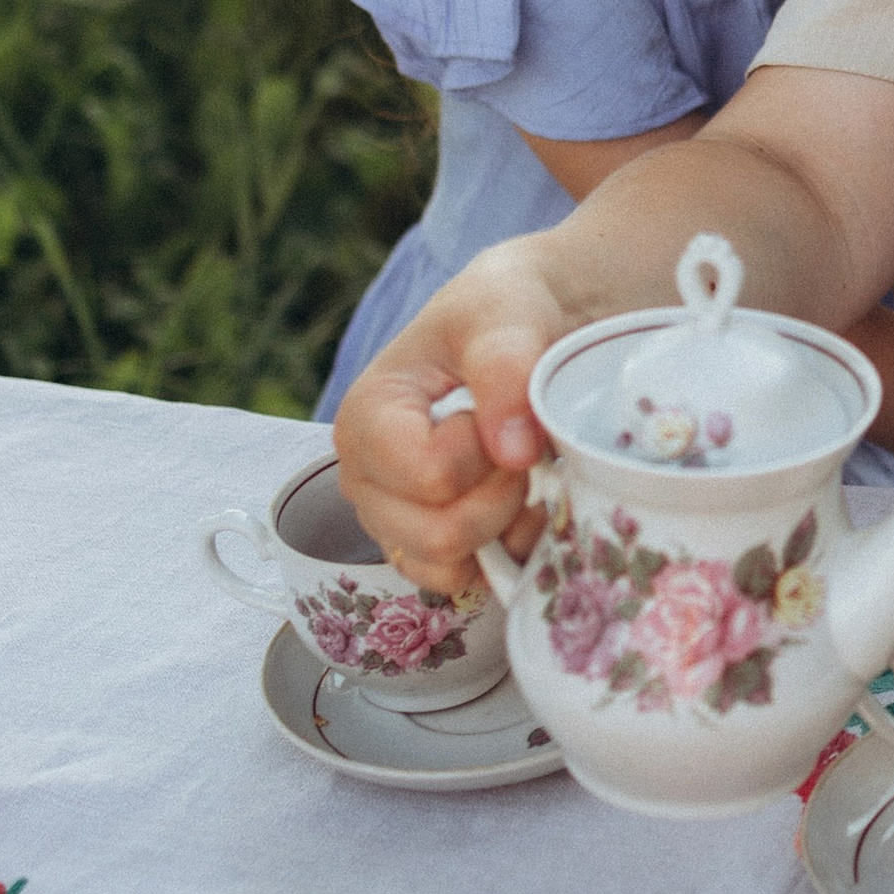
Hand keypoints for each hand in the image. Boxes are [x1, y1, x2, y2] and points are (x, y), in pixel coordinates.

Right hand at [331, 240, 569, 590]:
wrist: (528, 324)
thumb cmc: (503, 309)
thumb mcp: (506, 314)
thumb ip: (506, 369)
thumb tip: (513, 452)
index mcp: (366, 417)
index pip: (429, 476)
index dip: (484, 454)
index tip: (502, 413)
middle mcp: (366, 477)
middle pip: (438, 535)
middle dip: (500, 495)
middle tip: (521, 446)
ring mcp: (394, 518)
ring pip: (449, 566)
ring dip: (505, 526)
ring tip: (524, 471)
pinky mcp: (427, 543)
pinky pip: (463, 583)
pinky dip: (505, 553)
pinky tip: (527, 505)